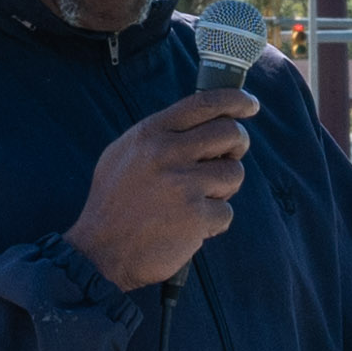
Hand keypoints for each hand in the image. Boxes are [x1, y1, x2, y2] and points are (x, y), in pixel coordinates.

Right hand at [64, 88, 259, 289]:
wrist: (101, 250)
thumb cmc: (115, 201)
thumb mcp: (125, 153)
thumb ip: (161, 134)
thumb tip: (204, 120)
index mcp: (151, 133)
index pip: (204, 102)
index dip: (236, 100)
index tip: (250, 105)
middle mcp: (167, 153)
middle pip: (231, 133)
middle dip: (237, 146)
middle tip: (228, 158)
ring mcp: (183, 184)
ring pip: (234, 173)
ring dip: (223, 189)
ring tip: (197, 200)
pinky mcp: (196, 216)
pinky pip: (226, 212)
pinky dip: (213, 222)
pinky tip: (189, 227)